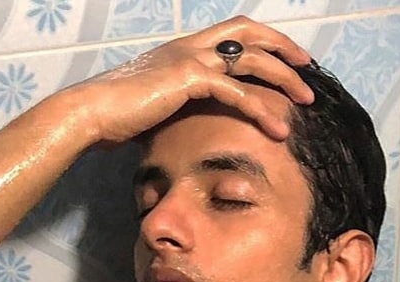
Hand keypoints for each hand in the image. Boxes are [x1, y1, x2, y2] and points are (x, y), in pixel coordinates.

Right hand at [69, 17, 314, 145]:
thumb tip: (184, 125)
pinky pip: (237, 91)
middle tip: (309, 69)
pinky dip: (261, 109)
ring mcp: (190, 58)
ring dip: (285, 78)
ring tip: (307, 99)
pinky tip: (279, 128)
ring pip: (252, 59)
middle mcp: (190, 46)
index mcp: (183, 49)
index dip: (264, 43)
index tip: (287, 61)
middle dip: (284, 48)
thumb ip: (175, 106)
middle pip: (250, 34)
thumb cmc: (114, 116)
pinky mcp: (189, 79)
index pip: (234, 34)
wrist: (90, 112)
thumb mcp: (152, 106)